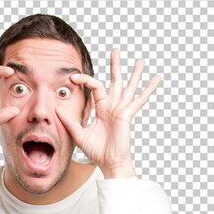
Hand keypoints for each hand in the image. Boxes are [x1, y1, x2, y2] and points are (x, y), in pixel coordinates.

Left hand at [55, 50, 160, 177]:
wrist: (109, 163)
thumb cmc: (97, 152)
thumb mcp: (79, 134)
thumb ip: (69, 121)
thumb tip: (56, 108)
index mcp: (102, 109)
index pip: (95, 87)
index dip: (84, 81)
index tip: (72, 78)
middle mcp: (113, 106)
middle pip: (115, 81)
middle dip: (115, 66)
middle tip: (115, 50)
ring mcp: (121, 109)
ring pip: (129, 87)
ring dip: (135, 73)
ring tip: (141, 59)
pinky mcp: (127, 115)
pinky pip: (139, 100)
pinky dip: (148, 89)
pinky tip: (157, 78)